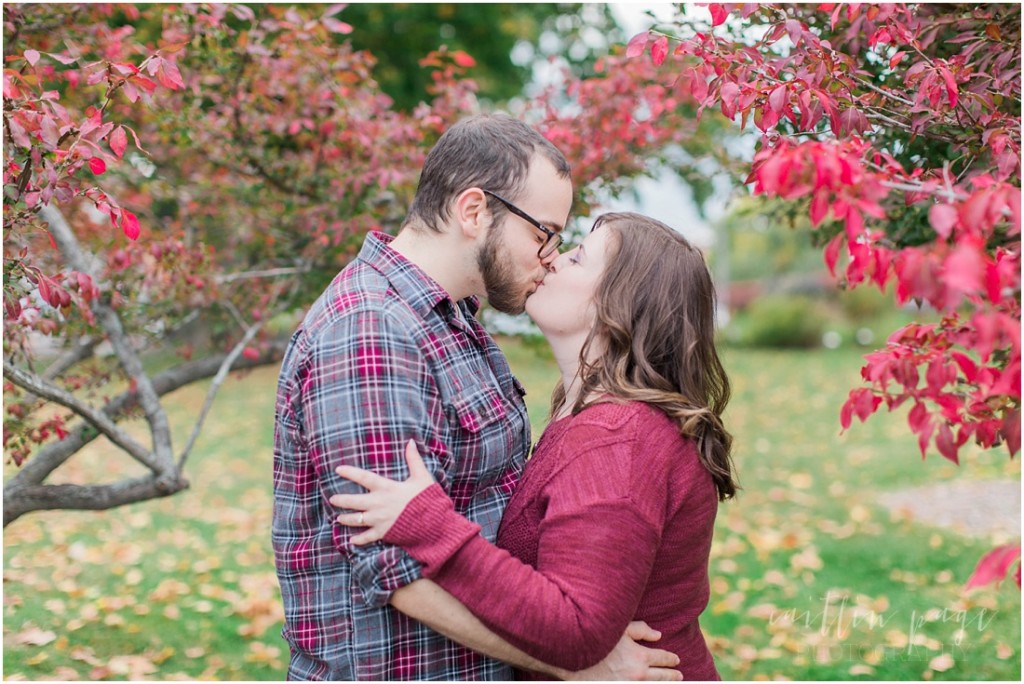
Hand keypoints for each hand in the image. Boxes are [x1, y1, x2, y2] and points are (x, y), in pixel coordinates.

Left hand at [329, 440, 435, 544]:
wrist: (434, 523)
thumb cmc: (428, 498)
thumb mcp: (422, 476)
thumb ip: (413, 459)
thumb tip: (411, 441)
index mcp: (386, 488)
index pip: (364, 478)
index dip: (350, 472)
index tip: (338, 469)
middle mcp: (379, 504)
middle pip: (353, 501)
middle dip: (341, 500)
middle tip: (332, 499)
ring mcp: (380, 520)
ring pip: (356, 520)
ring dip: (346, 519)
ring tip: (338, 518)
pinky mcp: (384, 533)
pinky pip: (367, 537)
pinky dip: (358, 540)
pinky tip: (352, 540)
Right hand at [560, 622, 681, 680]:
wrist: (575, 661)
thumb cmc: (598, 641)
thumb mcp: (619, 630)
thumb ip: (640, 629)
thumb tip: (658, 635)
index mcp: (640, 656)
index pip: (663, 658)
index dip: (671, 659)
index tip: (676, 659)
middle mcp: (638, 674)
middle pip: (662, 677)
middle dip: (672, 675)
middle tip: (679, 675)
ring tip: (670, 683)